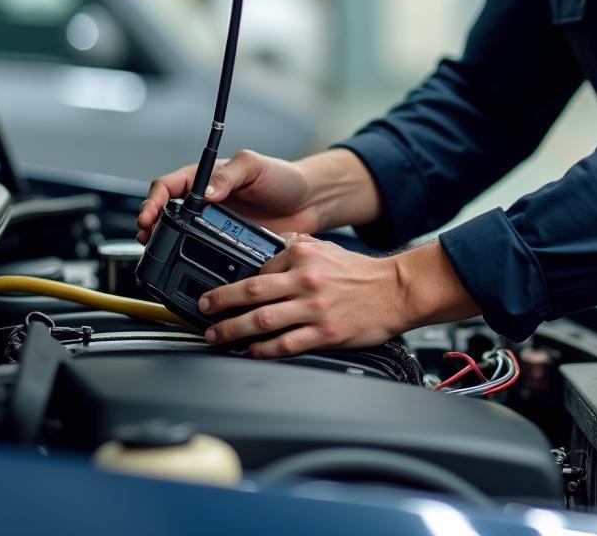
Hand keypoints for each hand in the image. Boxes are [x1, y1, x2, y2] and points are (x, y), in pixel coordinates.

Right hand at [136, 150, 316, 244]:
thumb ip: (229, 174)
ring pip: (180, 236)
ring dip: (165, 244)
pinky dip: (193, 260)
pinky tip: (189, 267)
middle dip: (151, 224)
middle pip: (167, 213)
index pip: (169, 185)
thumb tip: (206, 192)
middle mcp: (206, 203)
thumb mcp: (255, 166)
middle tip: (146, 236)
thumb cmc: (284, 177)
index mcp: (207, 178)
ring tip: (157, 253)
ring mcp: (215, 226)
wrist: (310, 203)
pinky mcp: (227, 247)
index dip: (154, 199)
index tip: (149, 214)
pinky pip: (205, 255)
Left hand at [197, 234, 406, 356]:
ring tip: (215, 335)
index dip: (237, 282)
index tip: (219, 290)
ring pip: (263, 320)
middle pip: (252, 292)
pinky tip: (250, 351)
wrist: (394, 291)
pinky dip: (263, 349)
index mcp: (303, 255)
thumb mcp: (326, 247)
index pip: (260, 268)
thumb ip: (297, 244)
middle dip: (221, 302)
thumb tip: (271, 245)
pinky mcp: (324, 333)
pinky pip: (285, 344)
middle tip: (202, 309)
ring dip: (233, 330)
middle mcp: (306, 280)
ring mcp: (314, 308)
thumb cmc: (360, 273)